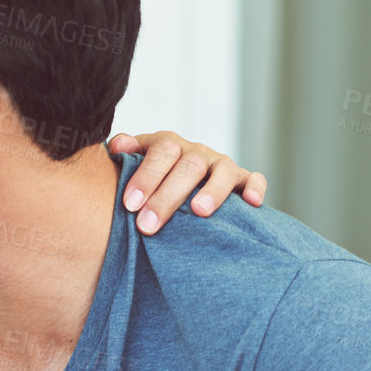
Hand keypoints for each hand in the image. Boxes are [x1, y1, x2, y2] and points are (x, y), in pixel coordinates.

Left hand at [107, 131, 266, 232]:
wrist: (180, 179)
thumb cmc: (151, 178)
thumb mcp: (135, 162)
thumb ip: (125, 153)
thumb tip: (116, 146)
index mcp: (169, 145)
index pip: (161, 152)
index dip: (146, 176)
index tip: (130, 204)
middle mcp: (196, 152)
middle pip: (188, 166)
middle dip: (167, 197)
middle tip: (148, 224)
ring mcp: (220, 165)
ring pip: (223, 171)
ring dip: (212, 191)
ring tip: (199, 212)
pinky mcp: (242, 180)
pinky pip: (253, 179)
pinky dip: (255, 188)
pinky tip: (252, 203)